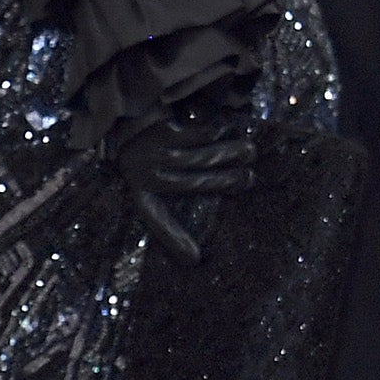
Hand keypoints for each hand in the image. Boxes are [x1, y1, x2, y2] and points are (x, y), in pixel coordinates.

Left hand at [115, 120, 257, 265]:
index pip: (158, 221)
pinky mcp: (166, 130)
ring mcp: (155, 151)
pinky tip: (229, 128)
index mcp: (144, 194)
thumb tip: (194, 260)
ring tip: (250, 152)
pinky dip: (218, 130)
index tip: (194, 259)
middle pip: (197, 182)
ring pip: (202, 156)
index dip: (174, 239)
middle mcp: (148, 174)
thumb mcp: (150, 189)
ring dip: (229, 152)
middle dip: (227, 180)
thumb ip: (170, 224)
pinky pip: (199, 133)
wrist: (130, 119)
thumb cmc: (149, 158)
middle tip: (249, 178)